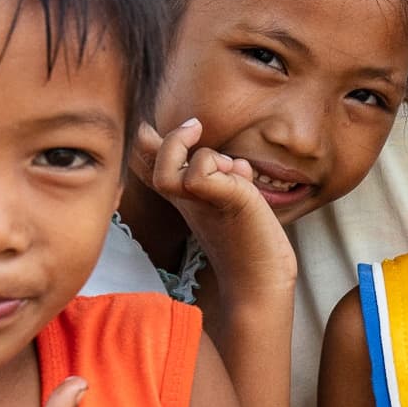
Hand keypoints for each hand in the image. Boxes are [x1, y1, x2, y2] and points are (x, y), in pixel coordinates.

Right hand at [135, 118, 294, 288]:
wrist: (262, 279)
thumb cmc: (251, 239)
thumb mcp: (232, 197)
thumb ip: (223, 176)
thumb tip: (228, 157)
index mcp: (183, 196)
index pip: (148, 165)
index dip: (144, 143)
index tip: (149, 130)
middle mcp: (184, 200)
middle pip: (147, 166)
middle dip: (170, 139)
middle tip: (195, 127)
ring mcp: (199, 203)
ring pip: (167, 171)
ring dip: (198, 153)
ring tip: (227, 165)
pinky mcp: (222, 202)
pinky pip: (197, 174)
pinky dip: (214, 164)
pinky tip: (240, 177)